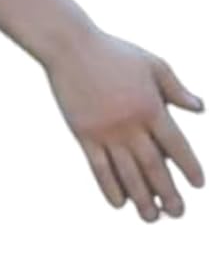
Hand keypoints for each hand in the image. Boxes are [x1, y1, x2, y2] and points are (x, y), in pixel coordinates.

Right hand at [43, 29, 204, 220]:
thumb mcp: (154, 64)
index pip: (176, 145)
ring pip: (127, 173)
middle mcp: (130, 125)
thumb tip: (199, 109)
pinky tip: (119, 203)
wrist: (70, 48)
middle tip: (178, 213)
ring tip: (152, 218)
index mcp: (151, 108)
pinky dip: (110, 187)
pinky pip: (99, 167)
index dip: (189, 167)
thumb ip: (176, 89)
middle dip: (168, 192)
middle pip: (154, 166)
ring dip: (142, 198)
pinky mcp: (83, 135)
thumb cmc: (114, 53)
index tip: (197, 186)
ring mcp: (105, 132)